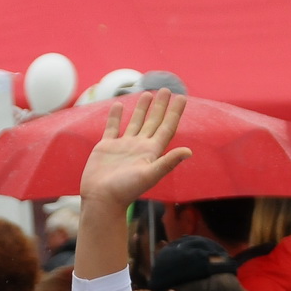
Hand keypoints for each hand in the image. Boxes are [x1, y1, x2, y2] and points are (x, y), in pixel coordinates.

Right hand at [79, 90, 191, 208]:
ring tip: (147, 93)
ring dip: (142, 109)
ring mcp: (123, 147)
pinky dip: (116, 116)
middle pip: (153, 122)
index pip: (167, 128)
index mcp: (151, 152)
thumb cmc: (125, 190)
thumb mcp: (149, 175)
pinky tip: (119, 105)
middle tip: (166, 89)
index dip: (175, 113)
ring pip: (135, 122)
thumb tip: (189, 151)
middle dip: (160, 106)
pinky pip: (113, 127)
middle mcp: (139, 147)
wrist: (101, 200)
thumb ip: (168, 162)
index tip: (182, 97)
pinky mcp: (106, 147)